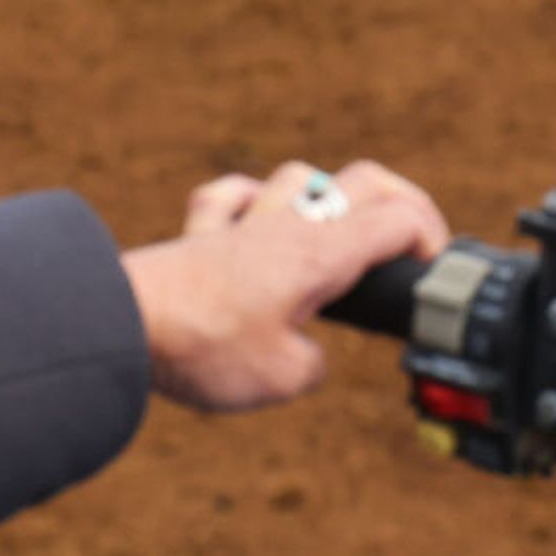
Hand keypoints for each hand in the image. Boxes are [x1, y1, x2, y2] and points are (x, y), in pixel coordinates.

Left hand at [120, 158, 450, 412]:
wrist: (123, 323)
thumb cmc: (205, 346)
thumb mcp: (284, 379)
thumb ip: (313, 366)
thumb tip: (309, 358)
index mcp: (321, 254)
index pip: (399, 219)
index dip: (432, 239)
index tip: (433, 271)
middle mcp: (288, 224)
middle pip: (366, 179)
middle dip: (403, 201)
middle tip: (410, 238)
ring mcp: (242, 222)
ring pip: (300, 176)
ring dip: (327, 196)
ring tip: (333, 233)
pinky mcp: (199, 235)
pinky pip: (227, 197)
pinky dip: (246, 203)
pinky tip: (248, 220)